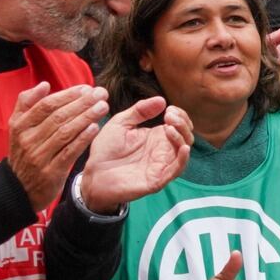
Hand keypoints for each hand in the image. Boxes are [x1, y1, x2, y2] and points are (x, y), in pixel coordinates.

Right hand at [8, 83, 109, 209]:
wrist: (19, 188)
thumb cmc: (24, 153)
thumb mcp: (18, 128)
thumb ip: (26, 104)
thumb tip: (44, 85)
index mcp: (19, 125)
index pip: (46, 106)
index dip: (67, 95)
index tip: (86, 88)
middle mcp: (28, 139)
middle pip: (58, 117)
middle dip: (82, 103)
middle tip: (101, 94)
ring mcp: (39, 156)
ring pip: (65, 133)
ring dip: (86, 118)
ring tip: (102, 107)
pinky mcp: (51, 171)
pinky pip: (69, 152)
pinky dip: (82, 139)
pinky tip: (95, 128)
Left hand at [78, 97, 193, 210]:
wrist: (94, 174)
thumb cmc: (106, 151)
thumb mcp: (121, 123)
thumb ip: (140, 111)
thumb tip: (161, 100)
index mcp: (156, 137)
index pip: (178, 125)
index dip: (179, 115)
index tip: (168, 108)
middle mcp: (162, 151)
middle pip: (186, 136)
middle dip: (182, 124)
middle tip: (169, 115)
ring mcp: (162, 165)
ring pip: (183, 151)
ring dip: (182, 137)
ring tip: (169, 127)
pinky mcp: (158, 179)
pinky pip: (176, 170)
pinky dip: (183, 159)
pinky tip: (182, 147)